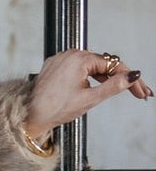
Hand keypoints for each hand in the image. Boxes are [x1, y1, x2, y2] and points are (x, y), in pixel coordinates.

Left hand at [23, 49, 152, 144]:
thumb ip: (113, 86)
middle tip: (138, 92)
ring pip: (91, 66)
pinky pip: (78, 68)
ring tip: (122, 91)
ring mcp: (61, 59)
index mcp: (79, 58)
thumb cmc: (54, 109)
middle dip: (121, 78)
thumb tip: (131, 76)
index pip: (113, 65)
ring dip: (107, 78)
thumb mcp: (90, 99)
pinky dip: (90, 77)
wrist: (29, 116)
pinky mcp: (54, 66)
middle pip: (104, 65)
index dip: (130, 78)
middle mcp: (69, 54)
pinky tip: (99, 86)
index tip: (141, 89)